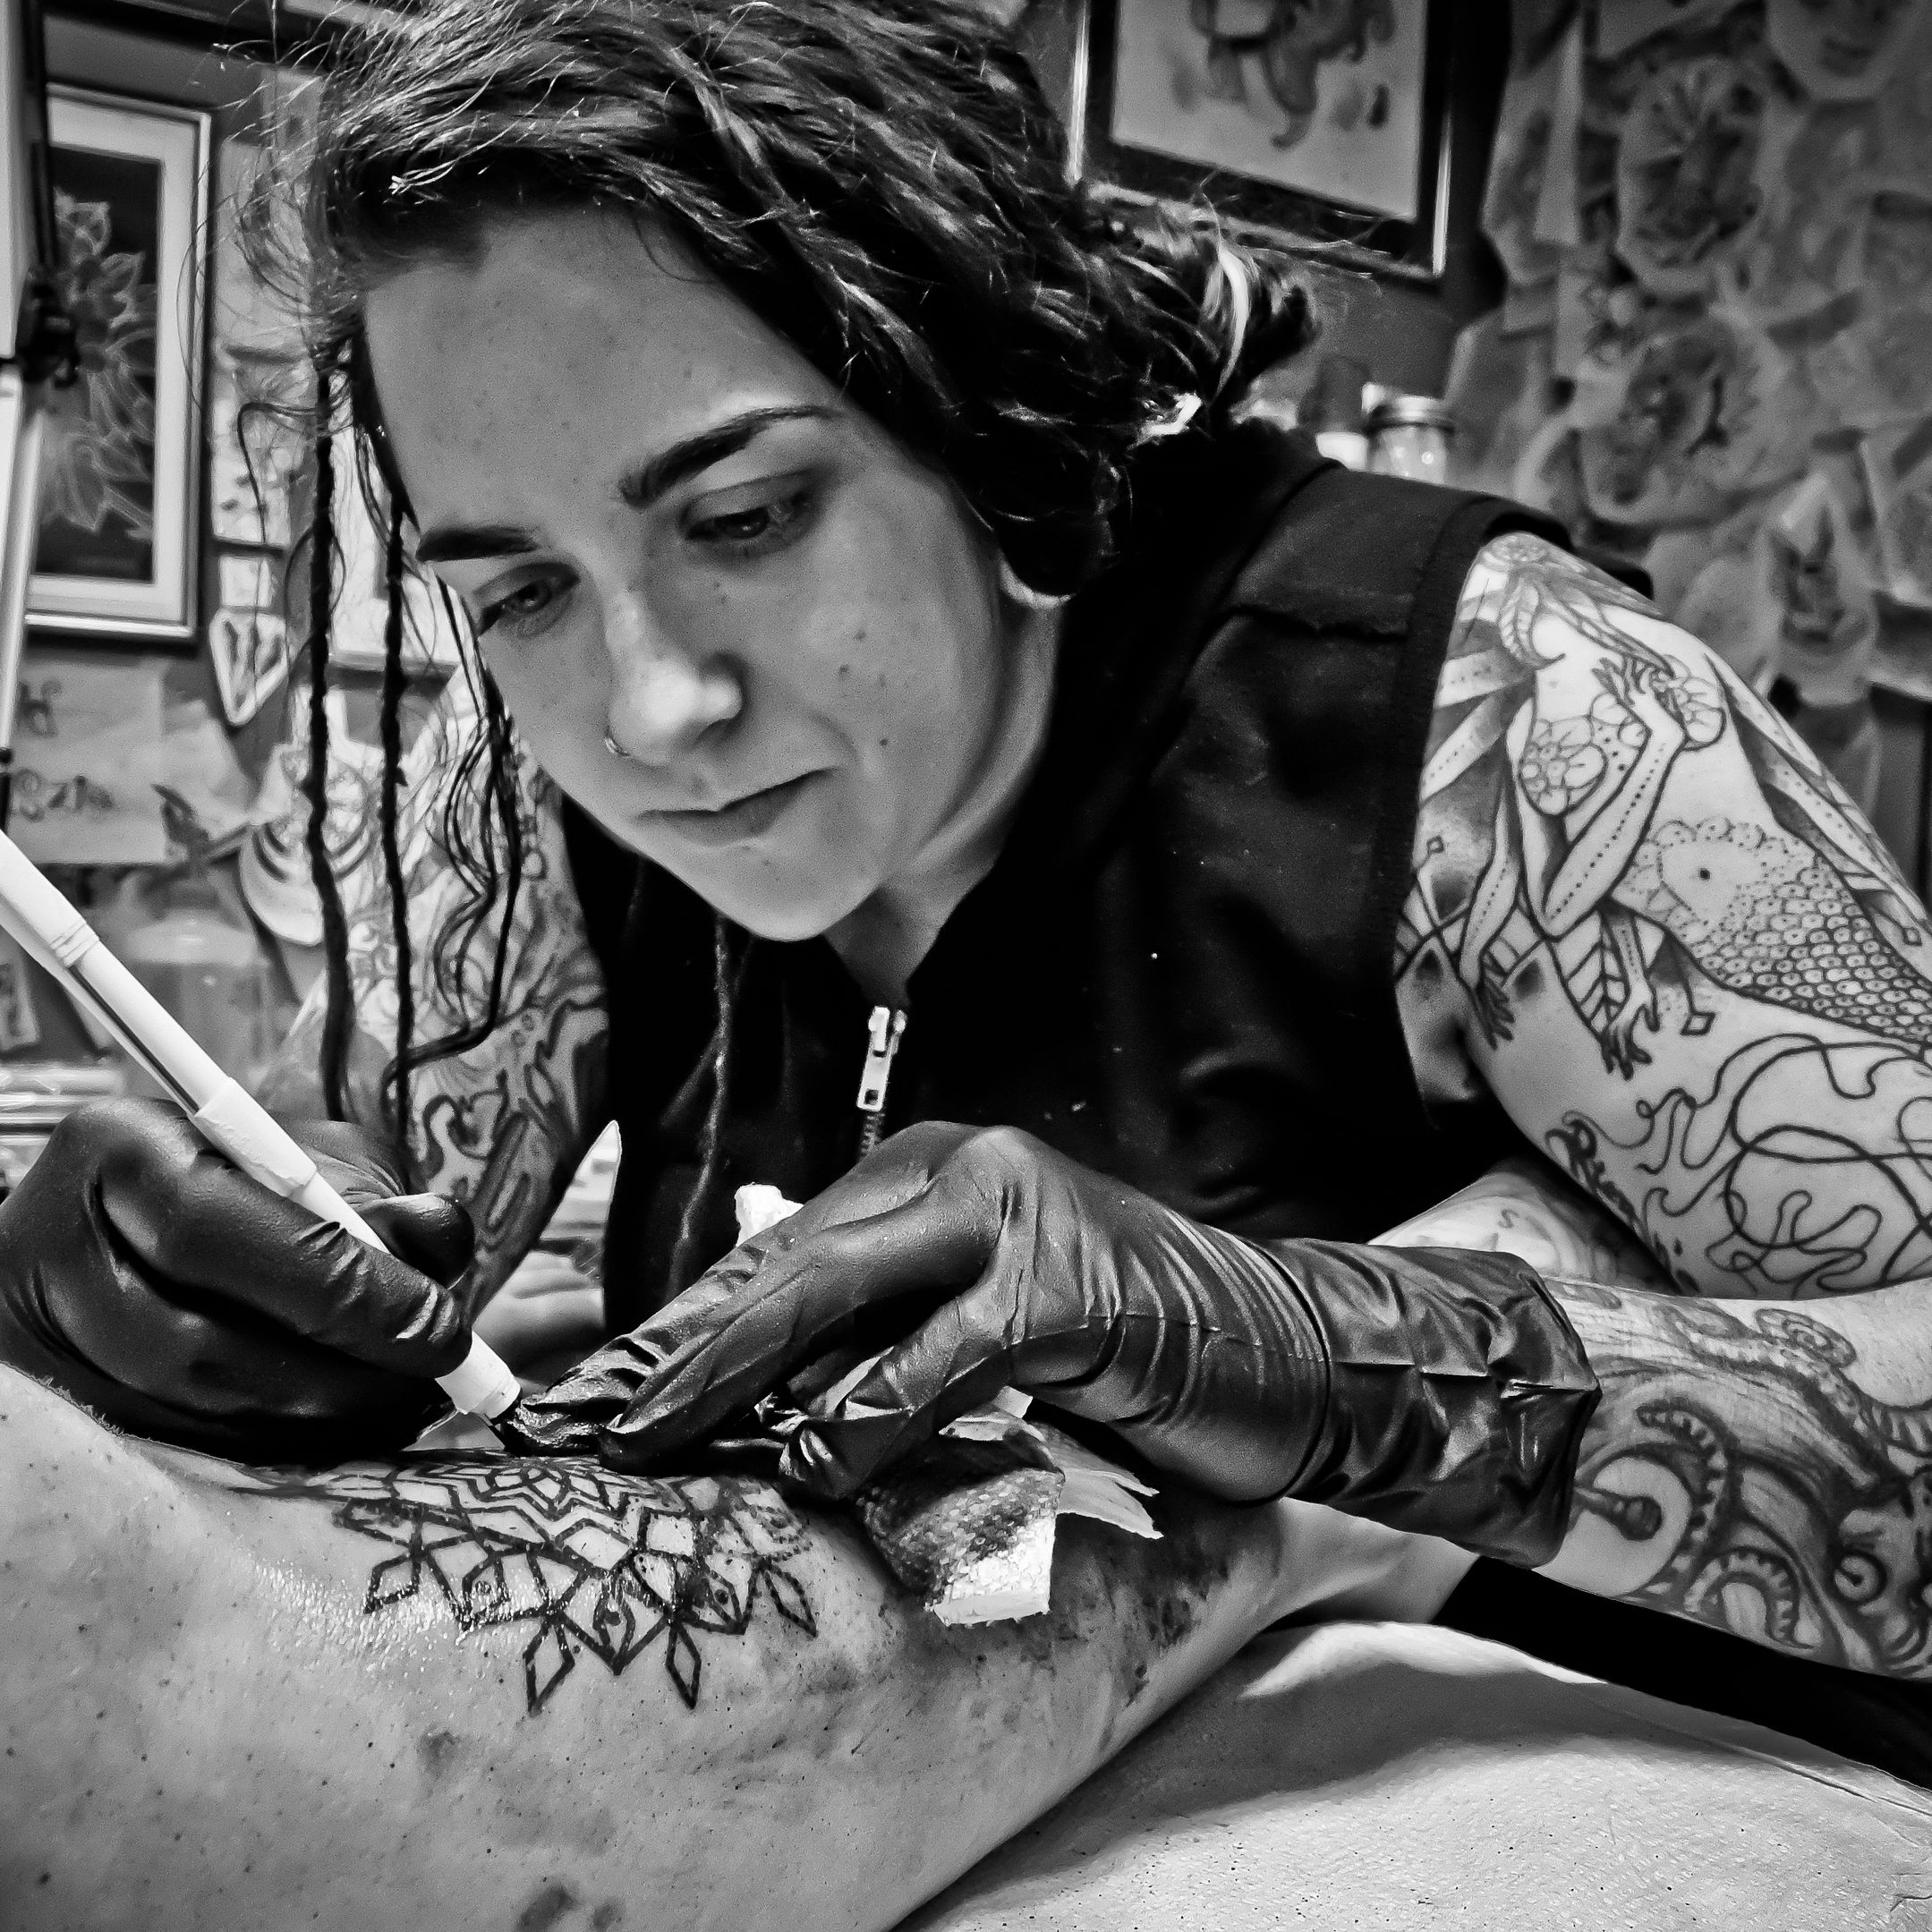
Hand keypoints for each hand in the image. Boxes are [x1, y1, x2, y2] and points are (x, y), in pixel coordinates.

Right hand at [0, 1100, 474, 1461]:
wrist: (132, 1223)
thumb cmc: (244, 1179)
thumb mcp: (313, 1159)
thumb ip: (379, 1199)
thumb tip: (443, 1242)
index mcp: (120, 1150)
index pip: (214, 1229)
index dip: (338, 1288)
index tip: (441, 1328)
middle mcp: (56, 1245)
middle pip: (195, 1343)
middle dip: (339, 1373)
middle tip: (434, 1380)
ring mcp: (49, 1340)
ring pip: (191, 1412)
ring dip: (319, 1422)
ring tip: (403, 1403)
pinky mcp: (69, 1408)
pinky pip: (186, 1448)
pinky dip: (281, 1445)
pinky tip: (343, 1424)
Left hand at [517, 1123, 1598, 1564]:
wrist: (1283, 1347)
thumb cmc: (1120, 1349)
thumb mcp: (981, 1328)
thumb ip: (881, 1331)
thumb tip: (752, 1390)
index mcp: (924, 1173)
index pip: (773, 1254)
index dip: (672, 1329)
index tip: (584, 1399)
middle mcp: (956, 1171)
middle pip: (782, 1266)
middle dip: (669, 1352)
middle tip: (575, 1427)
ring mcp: (1013, 1217)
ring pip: (837, 1295)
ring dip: (731, 1379)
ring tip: (645, 1446)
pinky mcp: (1066, 1287)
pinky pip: (940, 1359)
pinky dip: (870, 1417)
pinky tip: (814, 1468)